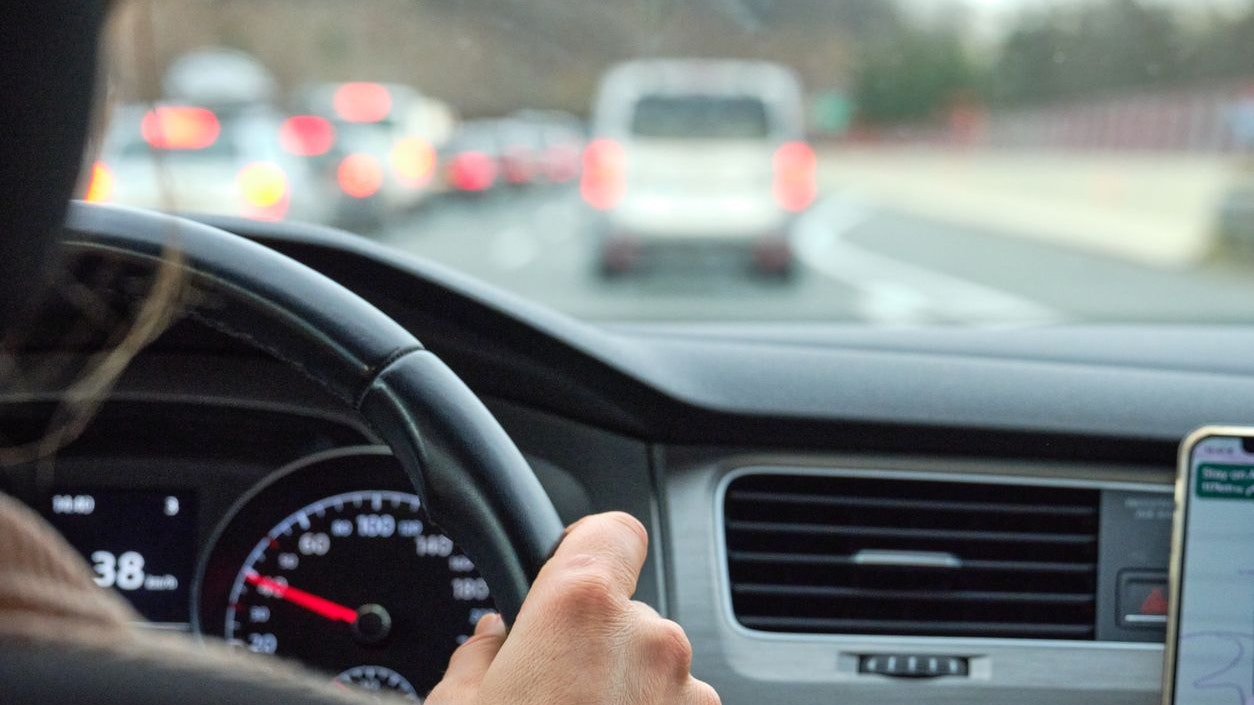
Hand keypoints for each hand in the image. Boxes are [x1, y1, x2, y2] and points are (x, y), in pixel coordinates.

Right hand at [426, 512, 719, 704]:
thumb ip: (477, 660)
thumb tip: (490, 644)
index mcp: (582, 610)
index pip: (612, 530)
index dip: (589, 546)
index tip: (567, 569)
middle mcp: (649, 642)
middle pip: (625, 614)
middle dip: (592, 646)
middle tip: (546, 695)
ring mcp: (688, 696)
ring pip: (652, 672)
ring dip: (622, 694)